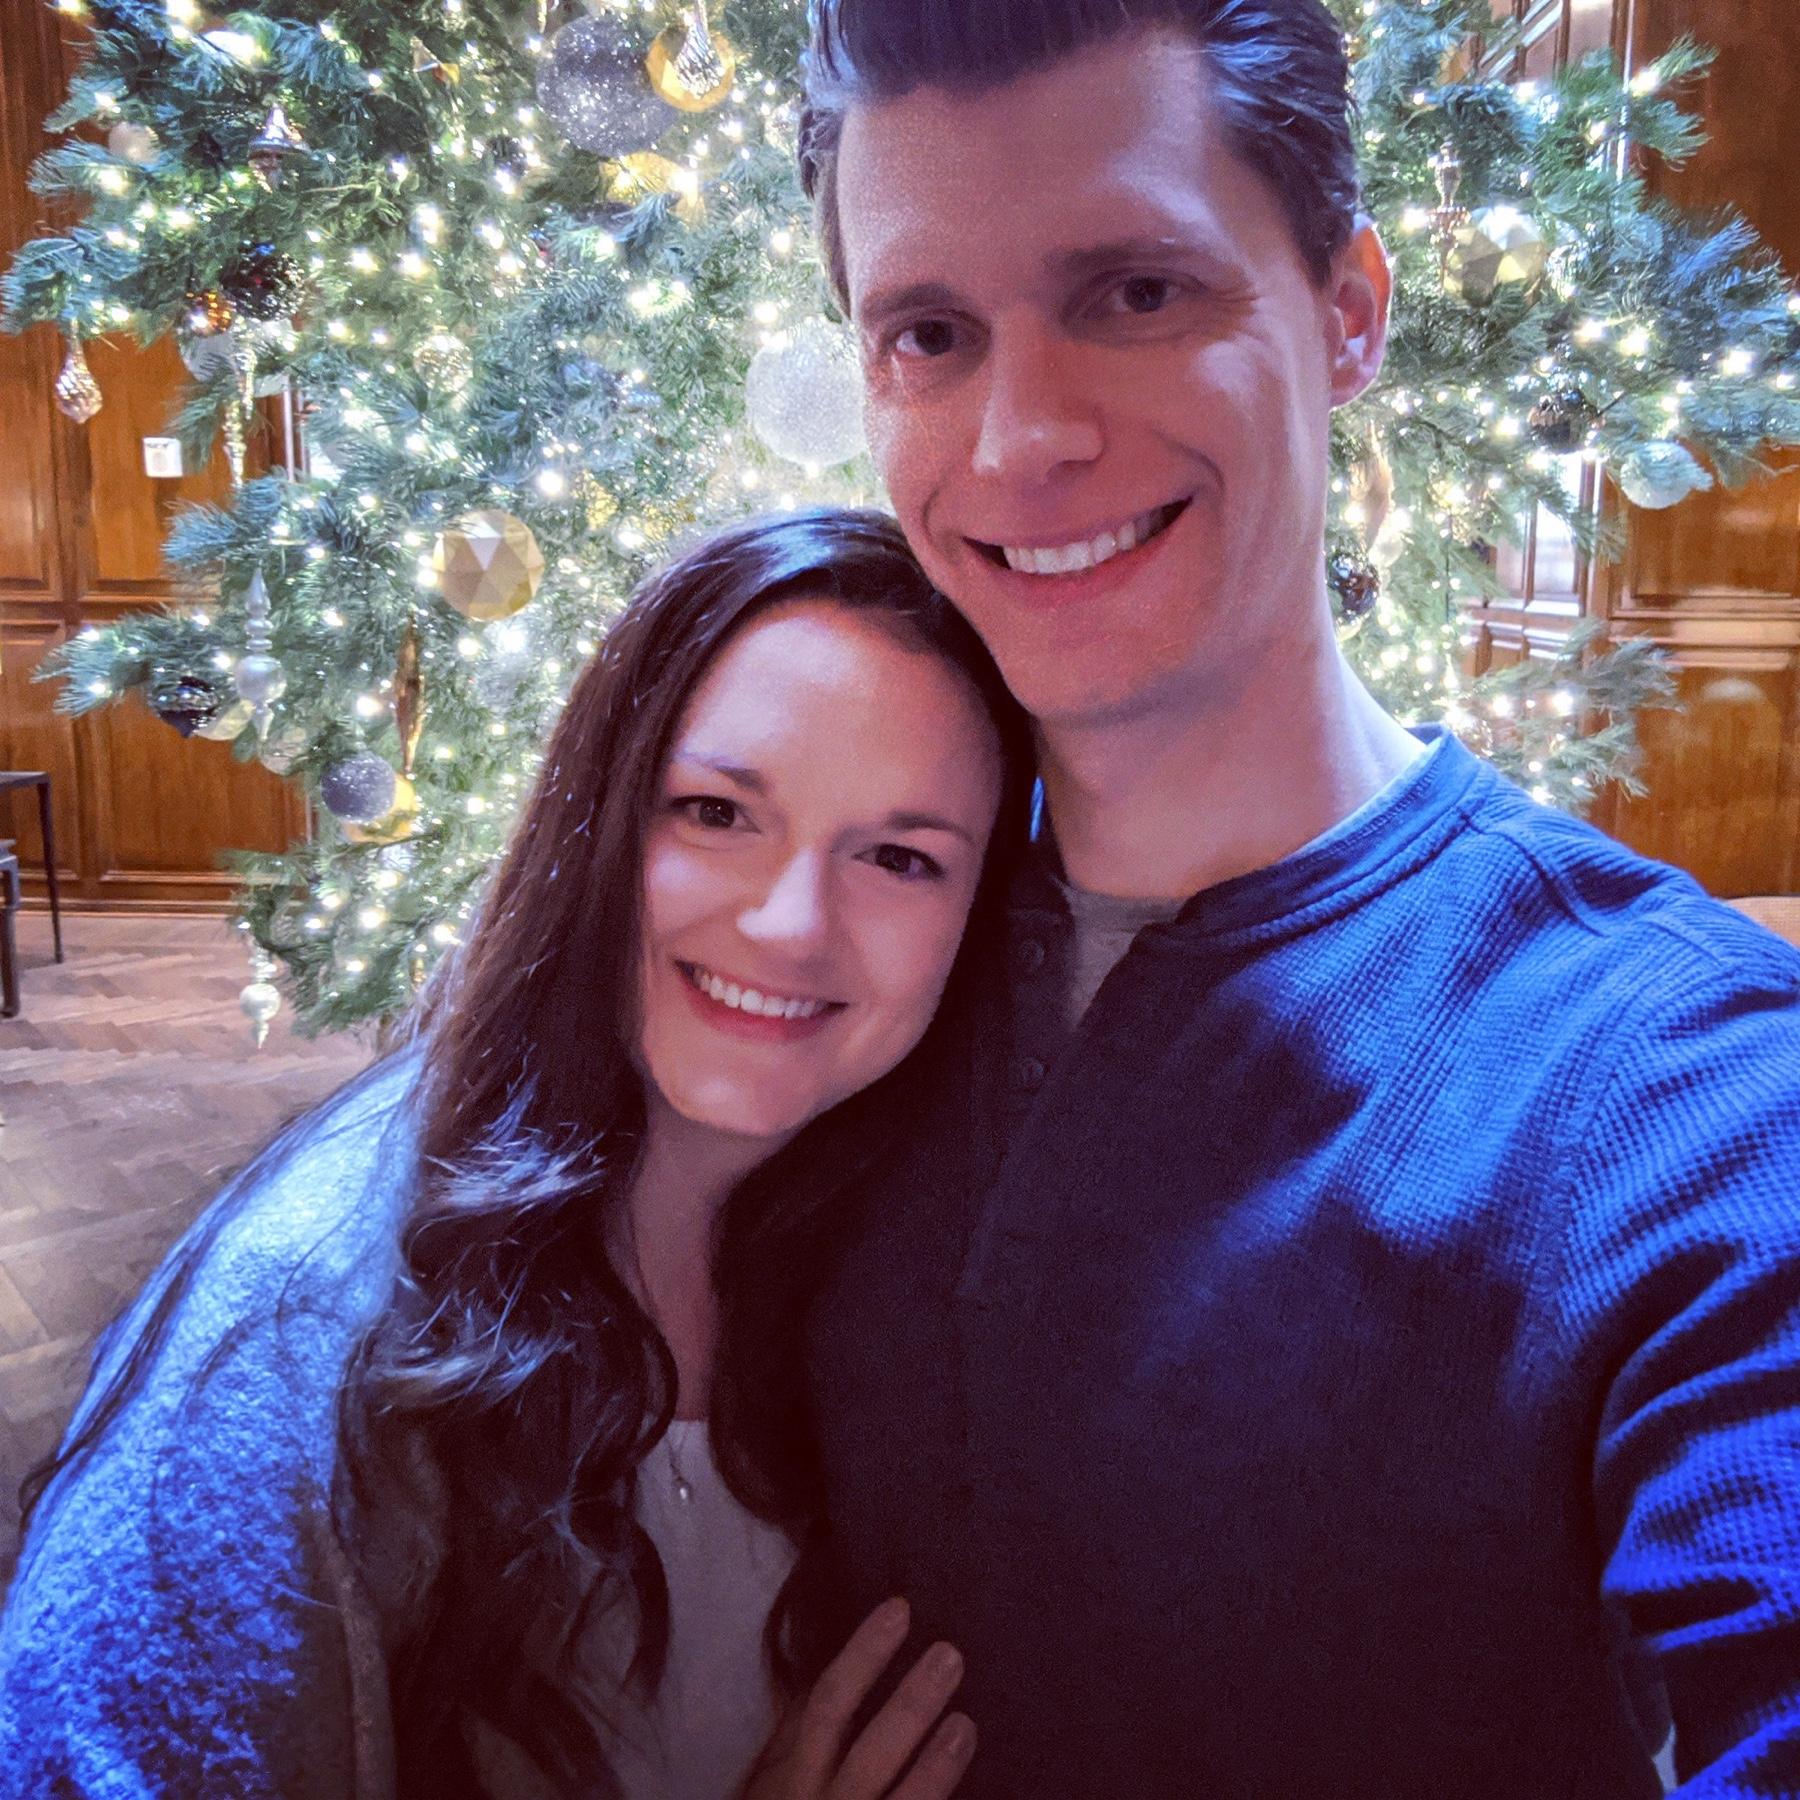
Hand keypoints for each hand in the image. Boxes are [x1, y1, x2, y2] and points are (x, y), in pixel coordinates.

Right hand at [742, 1597, 975, 1799]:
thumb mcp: (771, 1784)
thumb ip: (793, 1738)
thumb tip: (814, 1675)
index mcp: (793, 1781)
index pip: (828, 1707)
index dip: (862, 1656)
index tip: (901, 1609)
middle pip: (868, 1754)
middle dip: (909, 1705)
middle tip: (951, 1654)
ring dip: (934, 1769)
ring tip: (966, 1724)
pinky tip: (981, 1796)